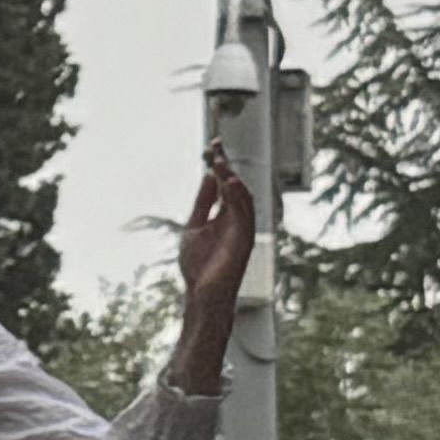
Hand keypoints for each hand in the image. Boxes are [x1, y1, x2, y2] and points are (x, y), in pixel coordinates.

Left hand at [171, 151, 260, 378]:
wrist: (201, 294)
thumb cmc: (199, 265)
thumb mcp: (194, 226)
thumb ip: (202, 203)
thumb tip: (207, 176)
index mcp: (225, 215)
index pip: (224, 184)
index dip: (219, 165)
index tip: (214, 145)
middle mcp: (236, 219)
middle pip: (233, 187)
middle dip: (225, 167)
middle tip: (216, 147)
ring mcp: (241, 229)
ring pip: (242, 198)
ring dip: (232, 178)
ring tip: (221, 161)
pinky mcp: (244, 240)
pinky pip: (244, 214)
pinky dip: (238, 198)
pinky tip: (228, 183)